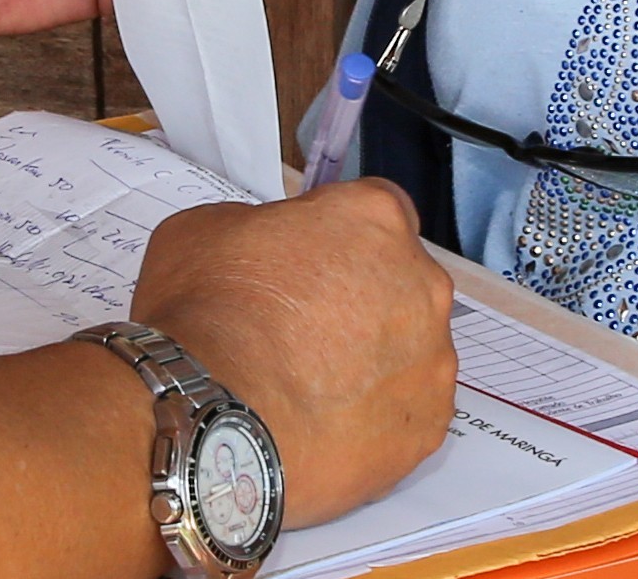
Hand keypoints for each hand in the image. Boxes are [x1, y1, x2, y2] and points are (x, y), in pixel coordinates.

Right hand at [132, 178, 456, 526]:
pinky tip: (325, 428)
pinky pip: (406, 414)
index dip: (340, 235)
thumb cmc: (205, 312)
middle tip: (303, 331)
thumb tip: (269, 252)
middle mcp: (423, 282)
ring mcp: (433, 360)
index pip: (377, 210)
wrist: (214, 416)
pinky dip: (374, 420)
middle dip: (362, 300)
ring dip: (373, 363)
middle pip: (402, 282)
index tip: (306, 263)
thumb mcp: (204, 231)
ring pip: (410, 353)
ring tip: (310, 392)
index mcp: (374, 218)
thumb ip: (257, 228)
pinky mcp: (427, 428)